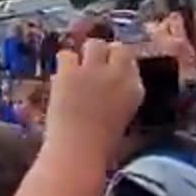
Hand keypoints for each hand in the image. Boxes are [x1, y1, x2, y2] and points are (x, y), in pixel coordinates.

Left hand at [46, 40, 142, 160]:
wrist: (78, 152)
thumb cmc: (100, 146)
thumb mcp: (121, 118)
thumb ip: (118, 98)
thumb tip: (107, 88)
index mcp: (135, 90)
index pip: (132, 62)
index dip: (119, 63)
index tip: (110, 70)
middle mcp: (118, 75)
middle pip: (116, 47)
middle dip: (105, 54)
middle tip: (92, 66)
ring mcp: (93, 71)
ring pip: (93, 44)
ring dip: (85, 54)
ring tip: (76, 68)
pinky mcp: (69, 73)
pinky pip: (66, 54)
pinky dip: (63, 64)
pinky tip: (60, 77)